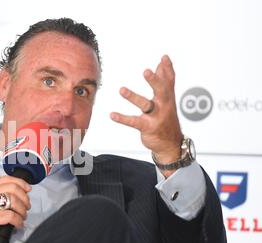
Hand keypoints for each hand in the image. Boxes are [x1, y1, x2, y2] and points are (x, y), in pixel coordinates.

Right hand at [0, 176, 31, 242]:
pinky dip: (18, 220)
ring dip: (23, 210)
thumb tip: (16, 196)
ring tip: (22, 216)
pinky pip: (11, 216)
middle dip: (24, 199)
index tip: (28, 189)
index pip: (7, 179)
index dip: (21, 183)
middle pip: (13, 189)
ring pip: (14, 201)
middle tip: (26, 207)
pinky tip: (18, 224)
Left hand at [110, 55, 182, 175]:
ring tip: (121, 90)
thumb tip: (162, 62)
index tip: (164, 57)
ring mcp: (156, 117)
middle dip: (154, 81)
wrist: (170, 144)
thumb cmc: (167, 118)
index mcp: (168, 97)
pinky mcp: (148, 127)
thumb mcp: (168, 99)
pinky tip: (112, 115)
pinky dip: (122, 118)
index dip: (168, 69)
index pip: (169, 81)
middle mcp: (164, 105)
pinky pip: (134, 122)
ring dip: (133, 97)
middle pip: (161, 91)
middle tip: (146, 71)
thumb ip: (165, 80)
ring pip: (145, 105)